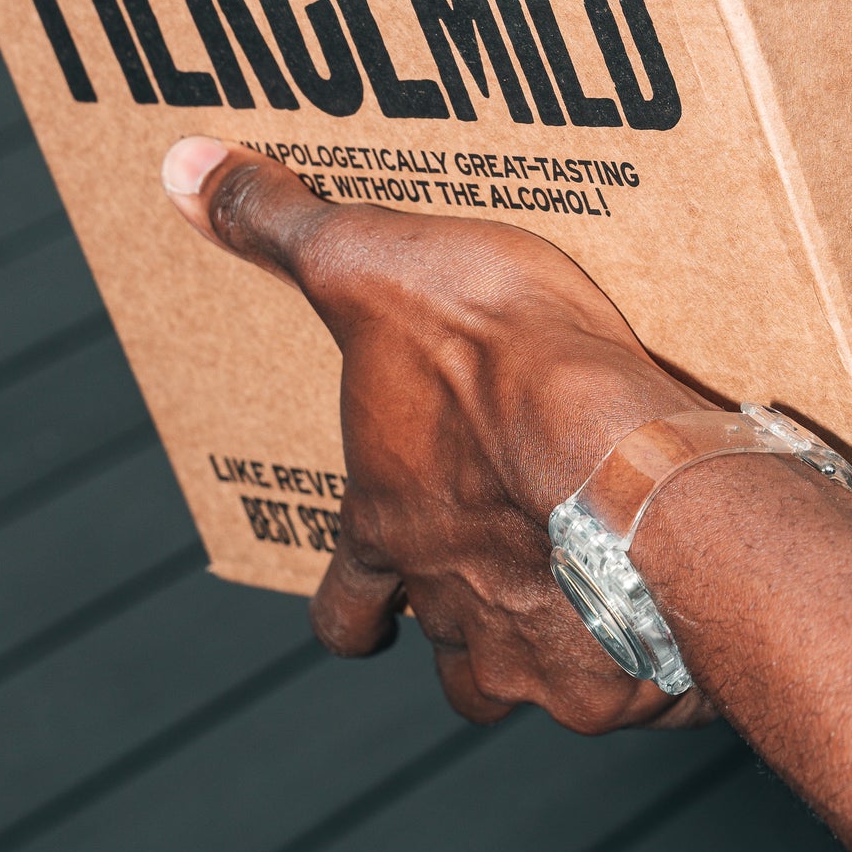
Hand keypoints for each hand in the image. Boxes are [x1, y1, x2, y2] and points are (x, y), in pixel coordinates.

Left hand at [162, 136, 716, 731]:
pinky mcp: (618, 679)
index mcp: (389, 523)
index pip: (346, 603)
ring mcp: (529, 653)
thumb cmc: (493, 356)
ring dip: (539, 648)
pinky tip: (672, 605)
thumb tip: (180, 167)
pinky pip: (623, 683)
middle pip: (441, 651)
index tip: (370, 604)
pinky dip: (641, 657)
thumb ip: (278, 223)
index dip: (354, 608)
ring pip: (517, 681)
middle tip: (495, 583)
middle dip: (459, 624)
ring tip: (583, 603)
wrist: (618, 456)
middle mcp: (448, 603)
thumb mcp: (369, 261)